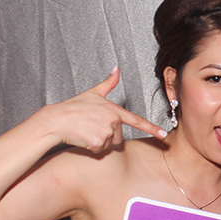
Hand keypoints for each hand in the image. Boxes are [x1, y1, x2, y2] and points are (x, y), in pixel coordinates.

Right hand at [37, 67, 166, 151]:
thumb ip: (109, 82)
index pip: (137, 120)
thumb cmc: (73, 107)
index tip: (164, 135)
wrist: (56, 120)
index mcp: (114, 110)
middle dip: (108, 134)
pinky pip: (100, 150)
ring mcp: (106, 133)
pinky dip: (92, 147)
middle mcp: (112, 121)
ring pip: (109, 144)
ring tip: (87, 131)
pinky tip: (84, 138)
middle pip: (119, 136)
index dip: (152, 128)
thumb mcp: (93, 92)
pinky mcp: (98, 144)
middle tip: (92, 126)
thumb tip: (116, 68)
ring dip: (99, 141)